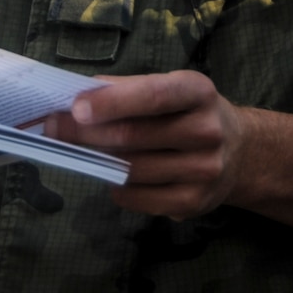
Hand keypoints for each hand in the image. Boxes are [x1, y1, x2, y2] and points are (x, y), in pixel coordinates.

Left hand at [45, 72, 292, 238]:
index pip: (153, 95)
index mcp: (198, 91)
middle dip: (86, 134)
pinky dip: (116, 187)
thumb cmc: (188, 112)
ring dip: (98, 161)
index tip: (76, 107)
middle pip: (133, 137)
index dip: (114, 102)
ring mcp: (204, 170)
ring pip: (131, 170)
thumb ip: (126, 90)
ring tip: (81, 151)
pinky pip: (137, 197)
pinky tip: (114, 175)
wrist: (239, 152)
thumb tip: (75, 95)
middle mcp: (207, 129)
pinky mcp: (193, 203)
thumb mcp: (168, 89)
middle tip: (53, 129)